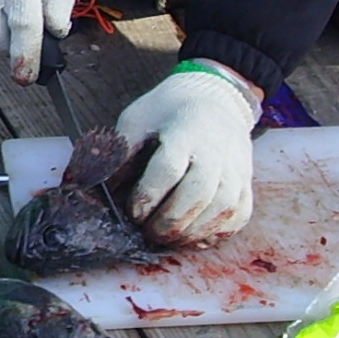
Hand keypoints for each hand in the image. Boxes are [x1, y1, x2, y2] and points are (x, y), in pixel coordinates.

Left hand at [113, 64, 259, 242]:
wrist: (216, 97)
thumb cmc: (169, 111)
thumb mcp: (136, 119)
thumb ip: (118, 152)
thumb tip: (92, 185)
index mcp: (183, 131)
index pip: (168, 168)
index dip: (148, 195)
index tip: (132, 212)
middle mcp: (215, 150)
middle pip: (199, 193)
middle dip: (171, 221)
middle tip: (149, 233)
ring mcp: (235, 166)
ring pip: (223, 208)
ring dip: (194, 232)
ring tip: (170, 240)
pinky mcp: (246, 180)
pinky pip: (240, 214)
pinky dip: (219, 232)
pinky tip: (196, 238)